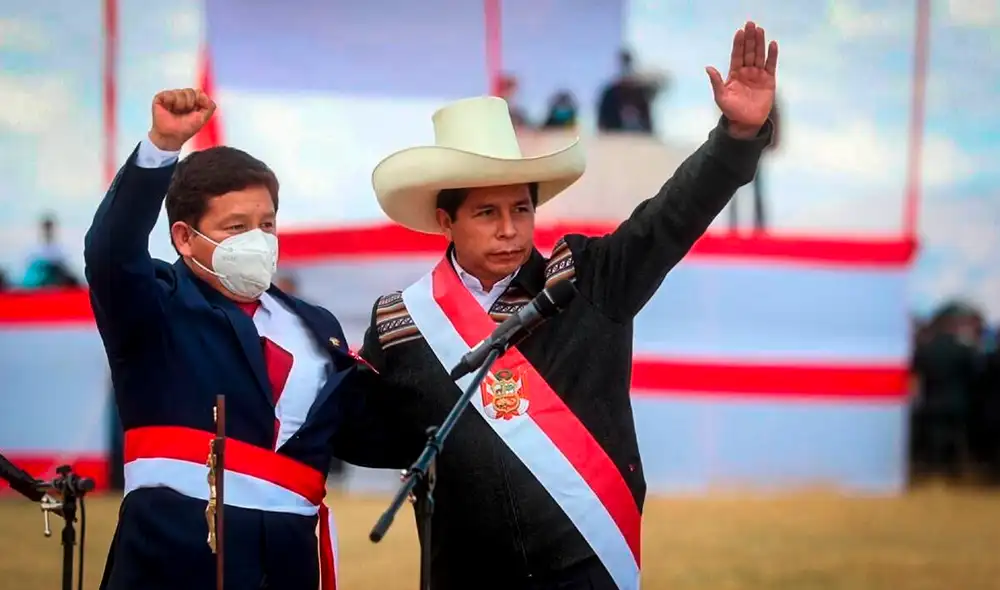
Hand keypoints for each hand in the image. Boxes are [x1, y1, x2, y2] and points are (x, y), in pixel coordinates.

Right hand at [148, 88, 216, 150]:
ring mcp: (171, 96)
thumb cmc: (185, 129)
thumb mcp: (203, 119)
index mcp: (192, 101)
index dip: (199, 101)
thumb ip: (209, 106)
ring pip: (181, 92)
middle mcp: (182, 97)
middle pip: (190, 91)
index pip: (199, 92)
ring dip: (181, 105)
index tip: (195, 111)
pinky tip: (168, 109)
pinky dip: (171, 103)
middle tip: (184, 113)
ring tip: (176, 112)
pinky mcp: (160, 97)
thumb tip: (202, 94)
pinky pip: (170, 94)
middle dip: (190, 104)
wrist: (171, 136)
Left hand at [706, 21, 777, 138]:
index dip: (738, 44)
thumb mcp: (720, 97)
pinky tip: (772, 44)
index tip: (740, 32)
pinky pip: (771, 65)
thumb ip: (716, 82)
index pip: (736, 55)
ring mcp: (758, 75)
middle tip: (750, 24)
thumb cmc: (731, 111)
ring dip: (760, 43)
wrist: (745, 123)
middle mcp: (746, 71)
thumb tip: (708, 68)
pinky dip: (772, 55)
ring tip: (760, 30)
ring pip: (759, 55)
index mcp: (734, 74)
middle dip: (749, 38)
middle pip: (748, 51)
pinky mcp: (769, 80)